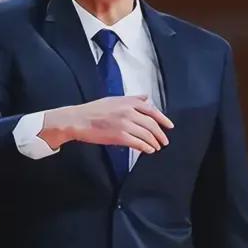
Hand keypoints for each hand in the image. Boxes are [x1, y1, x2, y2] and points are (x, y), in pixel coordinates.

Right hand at [40, 95, 172, 152]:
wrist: (78, 120)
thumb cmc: (93, 110)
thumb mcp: (114, 99)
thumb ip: (132, 99)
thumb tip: (146, 97)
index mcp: (128, 102)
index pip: (152, 110)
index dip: (163, 119)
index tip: (169, 126)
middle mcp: (129, 112)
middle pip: (152, 124)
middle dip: (160, 134)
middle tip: (164, 141)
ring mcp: (125, 124)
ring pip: (147, 135)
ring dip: (154, 142)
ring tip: (157, 147)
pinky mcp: (120, 136)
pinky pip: (138, 143)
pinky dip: (146, 148)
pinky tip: (148, 150)